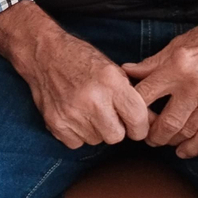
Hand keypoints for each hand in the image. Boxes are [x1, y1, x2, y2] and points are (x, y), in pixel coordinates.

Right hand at [0, 2, 149, 149]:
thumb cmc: (82, 60)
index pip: (137, 120)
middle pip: (116, 137)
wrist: (44, 54)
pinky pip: (76, 143)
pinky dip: (77, 133)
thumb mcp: (113, 71)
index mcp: (111, 82)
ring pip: (96, 140)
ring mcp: (72, 113)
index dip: (140, 127)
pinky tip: (73, 114)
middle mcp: (92, 99)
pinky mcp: (56, 123)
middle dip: (116, 128)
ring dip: (95, 129)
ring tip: (87, 109)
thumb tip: (154, 123)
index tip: (135, 125)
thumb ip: (133, 98)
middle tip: (107, 114)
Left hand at [122, 0, 197, 159]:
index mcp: (177, 66)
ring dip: (169, 141)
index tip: (130, 115)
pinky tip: (182, 151)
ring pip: (184, 133)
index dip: (133, 109)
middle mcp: (194, 86)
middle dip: (151, 134)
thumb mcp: (178, 43)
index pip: (144, 96)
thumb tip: (126, 72)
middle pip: (164, 123)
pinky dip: (192, 148)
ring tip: (162, 139)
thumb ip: (152, 62)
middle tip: (145, 135)